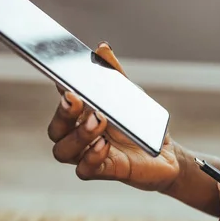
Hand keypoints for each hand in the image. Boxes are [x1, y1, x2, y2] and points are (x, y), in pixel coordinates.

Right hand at [47, 42, 183, 191]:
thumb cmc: (140, 123)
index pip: (61, 103)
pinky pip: (84, 170)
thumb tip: (102, 48)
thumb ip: (115, 75)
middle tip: (76, 100)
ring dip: (78, 135)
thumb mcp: (130, 95)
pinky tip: (105, 145)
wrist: (164, 153)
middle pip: (55, 130)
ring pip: (63, 151)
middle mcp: (78, 136)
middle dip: (62, 114)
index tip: (65, 81)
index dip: (58, 92)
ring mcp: (87, 155)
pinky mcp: (103, 171)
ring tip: (99, 121)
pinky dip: (91, 157)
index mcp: (81, 116)